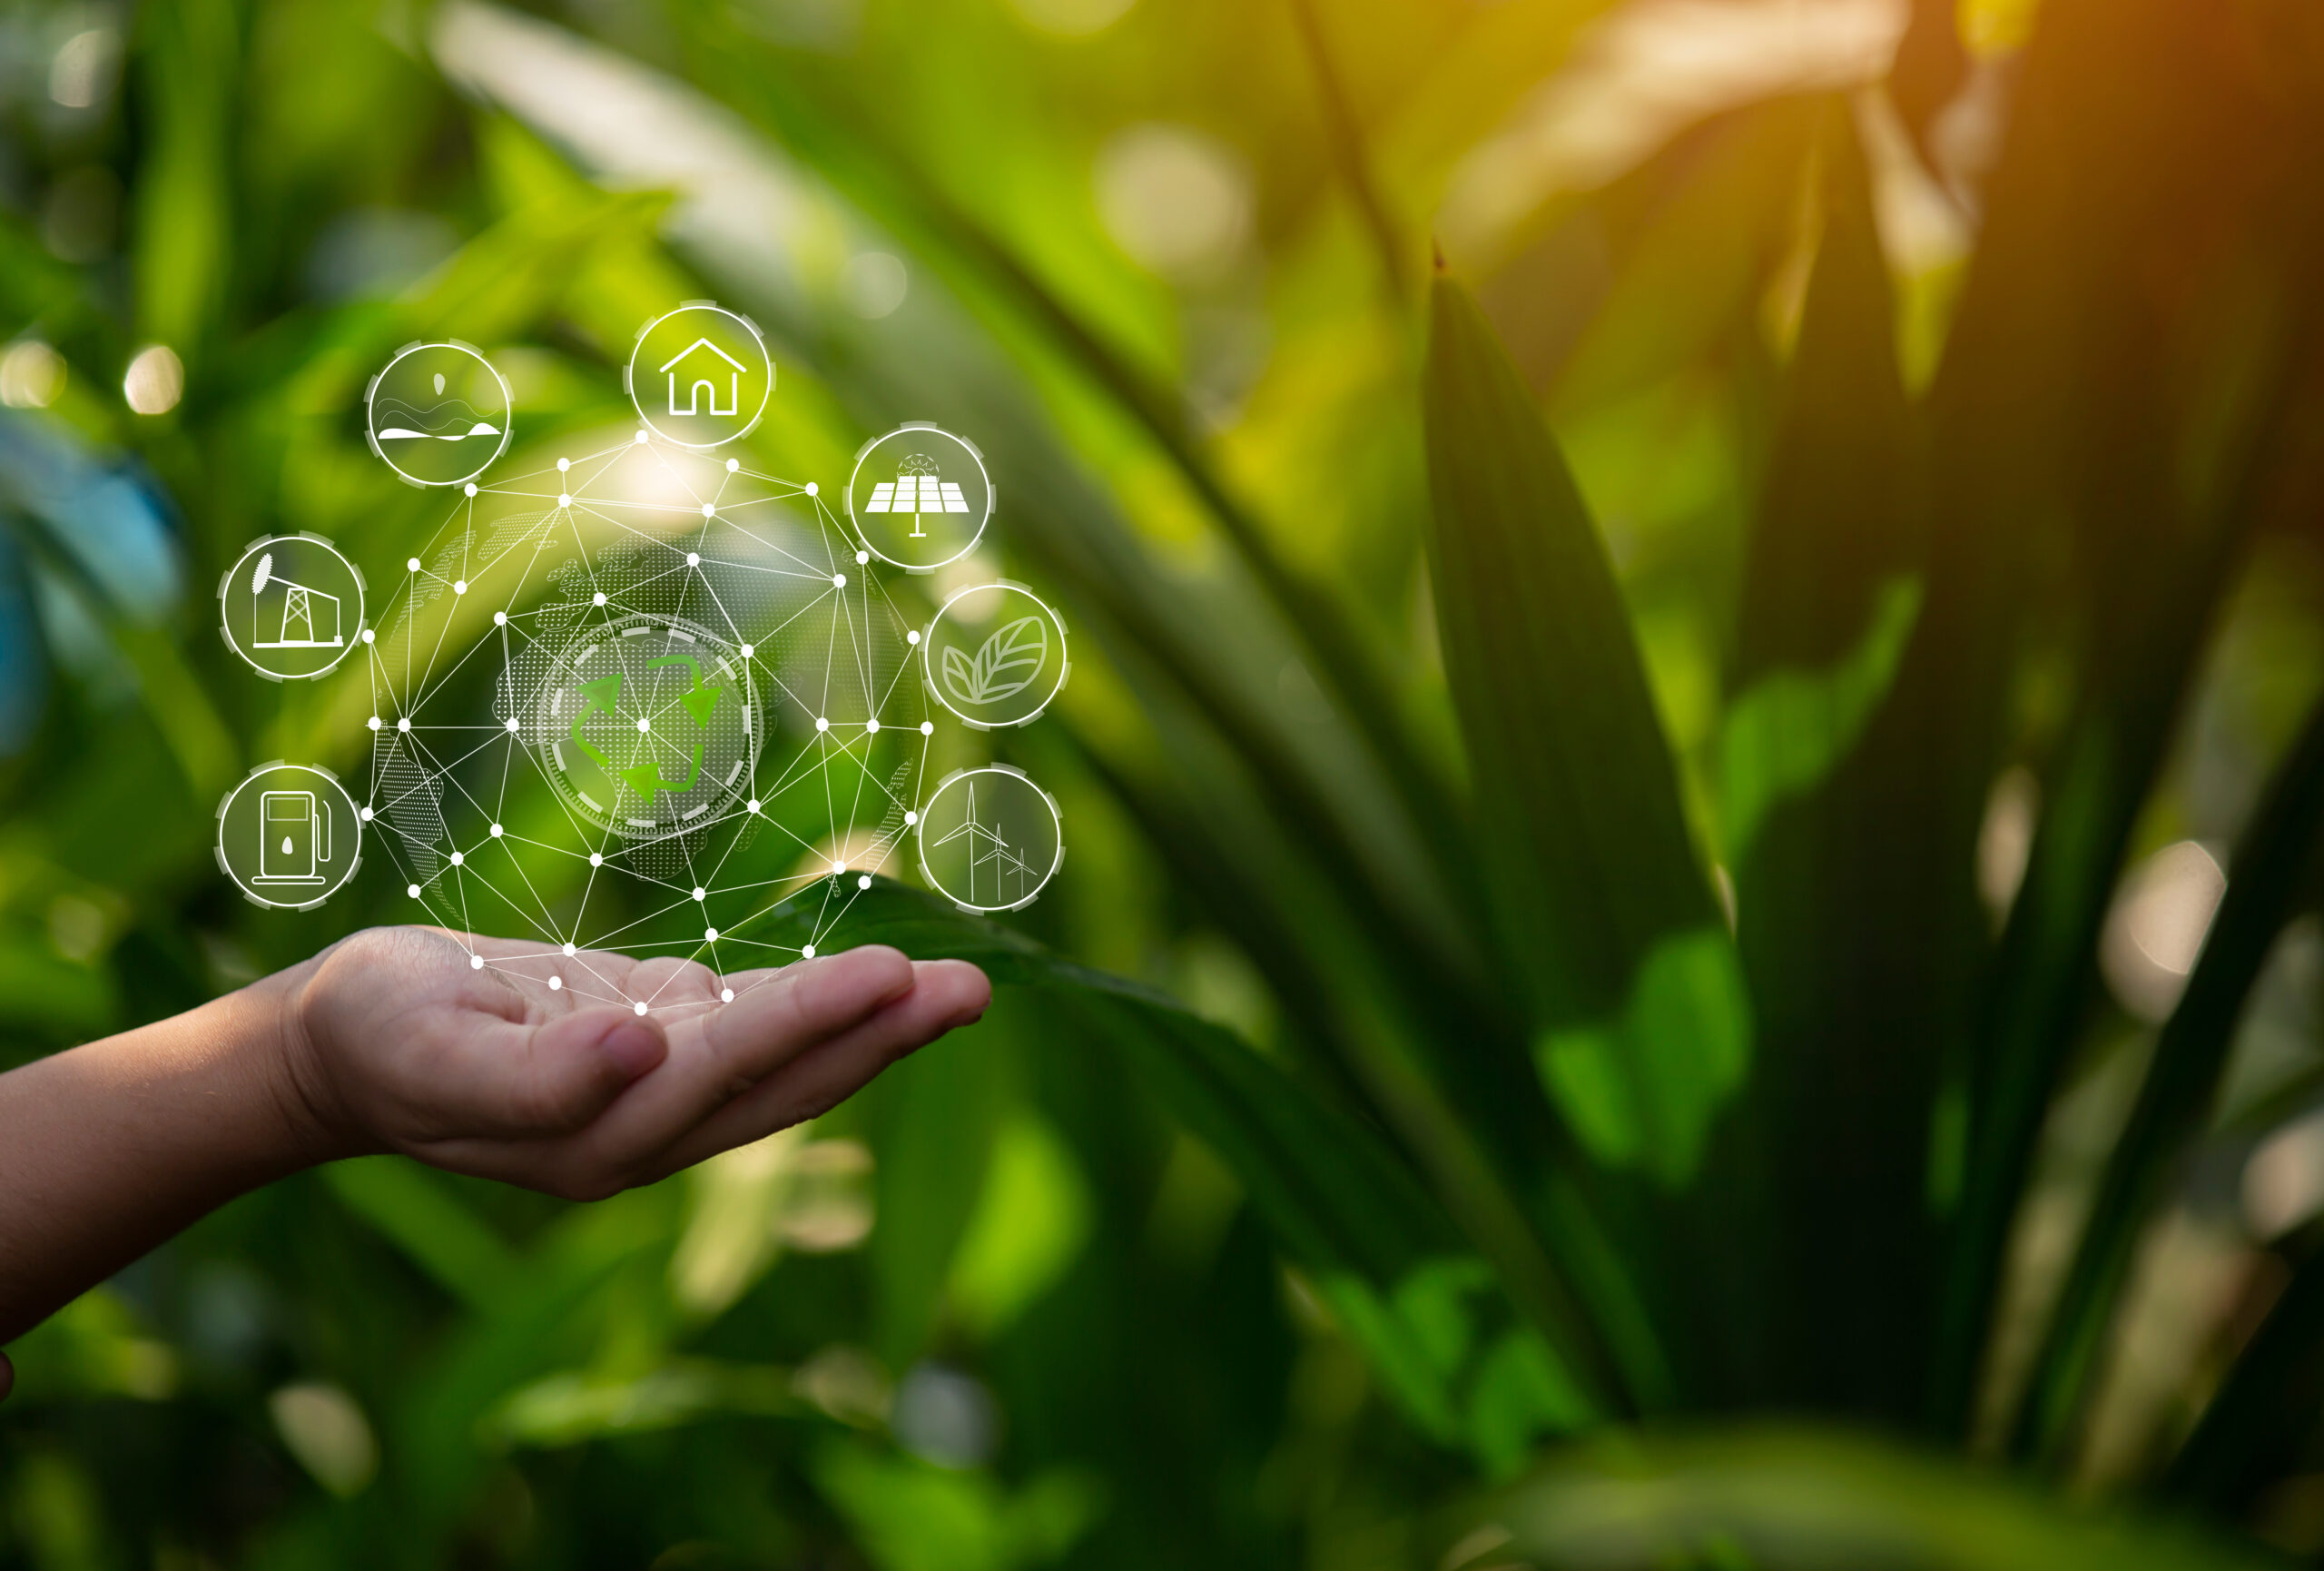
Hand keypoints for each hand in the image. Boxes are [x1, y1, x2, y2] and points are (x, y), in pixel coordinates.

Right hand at [278, 928, 988, 1200]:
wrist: (349, 1047)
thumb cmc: (380, 1038)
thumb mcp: (426, 1055)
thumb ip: (530, 1076)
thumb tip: (637, 1048)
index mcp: (597, 1134)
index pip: (725, 1071)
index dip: (807, 1022)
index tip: (885, 977)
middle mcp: (648, 1127)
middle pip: (784, 1081)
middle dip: (879, 1035)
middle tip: (970, 989)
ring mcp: (664, 1094)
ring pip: (788, 1063)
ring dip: (876, 1027)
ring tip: (964, 988)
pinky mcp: (666, 1050)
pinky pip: (761, 1030)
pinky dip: (826, 1008)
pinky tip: (890, 990)